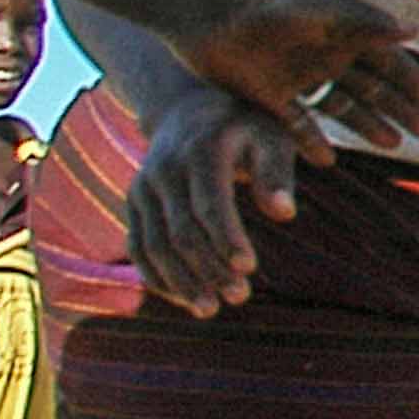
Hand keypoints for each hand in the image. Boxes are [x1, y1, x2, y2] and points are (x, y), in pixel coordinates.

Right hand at [124, 84, 301, 317]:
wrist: (189, 108)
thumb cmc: (246, 127)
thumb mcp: (271, 136)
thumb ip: (278, 172)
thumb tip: (285, 214)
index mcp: (200, 151)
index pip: (210, 204)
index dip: (227, 239)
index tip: (250, 268)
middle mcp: (163, 170)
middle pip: (181, 231)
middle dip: (209, 268)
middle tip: (239, 297)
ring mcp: (142, 188)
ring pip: (154, 244)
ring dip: (181, 281)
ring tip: (210, 310)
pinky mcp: (133, 203)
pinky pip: (137, 246)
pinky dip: (155, 275)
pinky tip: (181, 298)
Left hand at [176, 0, 418, 146]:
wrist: (203, 12)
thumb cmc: (264, 5)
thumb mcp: (318, 11)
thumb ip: (364, 21)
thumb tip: (413, 33)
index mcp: (340, 33)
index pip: (386, 60)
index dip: (411, 79)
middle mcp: (323, 56)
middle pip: (372, 87)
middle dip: (402, 108)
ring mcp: (296, 78)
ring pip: (341, 107)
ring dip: (369, 125)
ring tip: (395, 144)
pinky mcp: (266, 97)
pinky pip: (296, 125)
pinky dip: (311, 141)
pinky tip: (327, 160)